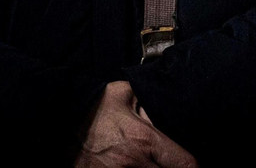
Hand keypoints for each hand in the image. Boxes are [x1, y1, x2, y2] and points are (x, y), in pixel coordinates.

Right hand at [76, 81, 196, 167]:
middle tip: (171, 164)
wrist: (62, 119)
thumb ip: (151, 106)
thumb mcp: (129, 95)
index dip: (193, 167)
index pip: (183, 163)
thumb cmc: (97, 106)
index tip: (194, 166)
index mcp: (145, 140)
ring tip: (152, 165)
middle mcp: (133, 163)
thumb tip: (167, 110)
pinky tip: (134, 167)